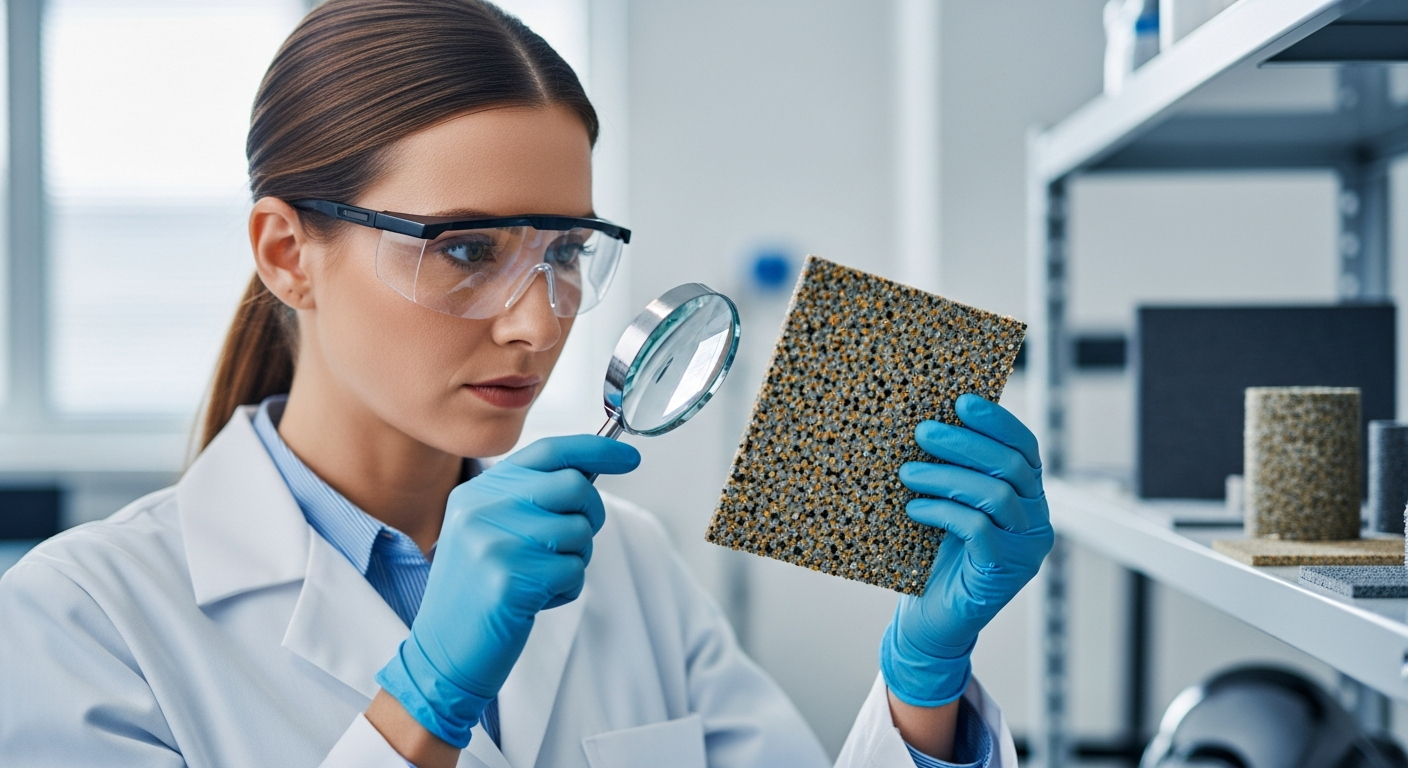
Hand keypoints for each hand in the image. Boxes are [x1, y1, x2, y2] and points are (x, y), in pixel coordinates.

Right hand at [374, 435, 639, 747]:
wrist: (443, 652)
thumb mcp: (491, 532)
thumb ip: (531, 499)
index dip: (596, 450)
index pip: (548, 451)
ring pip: (578, 531)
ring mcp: (494, 542)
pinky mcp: (509, 579)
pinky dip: (566, 589)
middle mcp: (482, 508)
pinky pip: (573, 570)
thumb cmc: (479, 593)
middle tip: (574, 542)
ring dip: (574, 559)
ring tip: (539, 579)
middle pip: (573, 486)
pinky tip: (534, 602)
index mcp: (478, 492)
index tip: (630, 458)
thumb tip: (589, 473)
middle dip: (591, 514)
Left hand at [881, 394, 1052, 706]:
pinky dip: (944, 511)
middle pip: (1011, 466)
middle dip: (964, 443)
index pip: (1025, 448)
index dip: (996, 421)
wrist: (929, 621)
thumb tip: (928, 422)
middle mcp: (1036, 521)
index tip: (961, 400)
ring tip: (907, 472)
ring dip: (946, 476)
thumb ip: (955, 473)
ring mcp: (1025, 548)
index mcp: (1028, 497)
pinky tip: (914, 508)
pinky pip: (978, 529)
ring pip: (996, 494)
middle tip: (922, 431)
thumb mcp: (949, 506)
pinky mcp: (1004, 571)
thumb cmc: (934, 558)